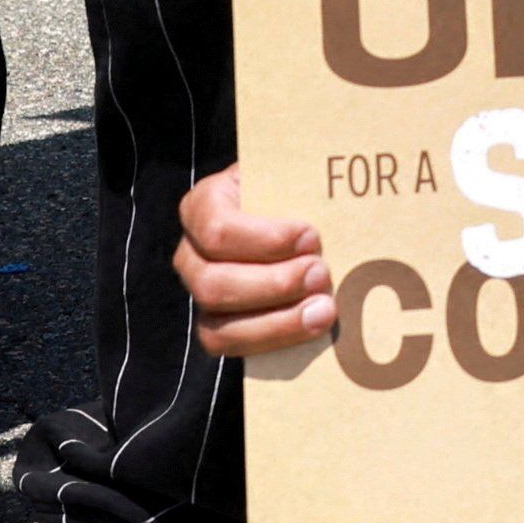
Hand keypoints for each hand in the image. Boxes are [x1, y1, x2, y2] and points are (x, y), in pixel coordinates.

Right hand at [176, 166, 337, 358]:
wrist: (289, 214)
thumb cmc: (290, 189)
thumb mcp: (289, 173)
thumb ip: (302, 181)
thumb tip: (333, 187)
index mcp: (203, 205)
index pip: (218, 230)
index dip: (265, 240)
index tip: (311, 236)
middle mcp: (190, 254)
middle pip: (213, 285)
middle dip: (274, 285)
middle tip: (322, 274)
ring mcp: (200, 295)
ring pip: (218, 328)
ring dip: (278, 323)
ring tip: (324, 309)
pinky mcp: (218, 327)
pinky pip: (233, 348)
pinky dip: (276, 341)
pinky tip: (312, 327)